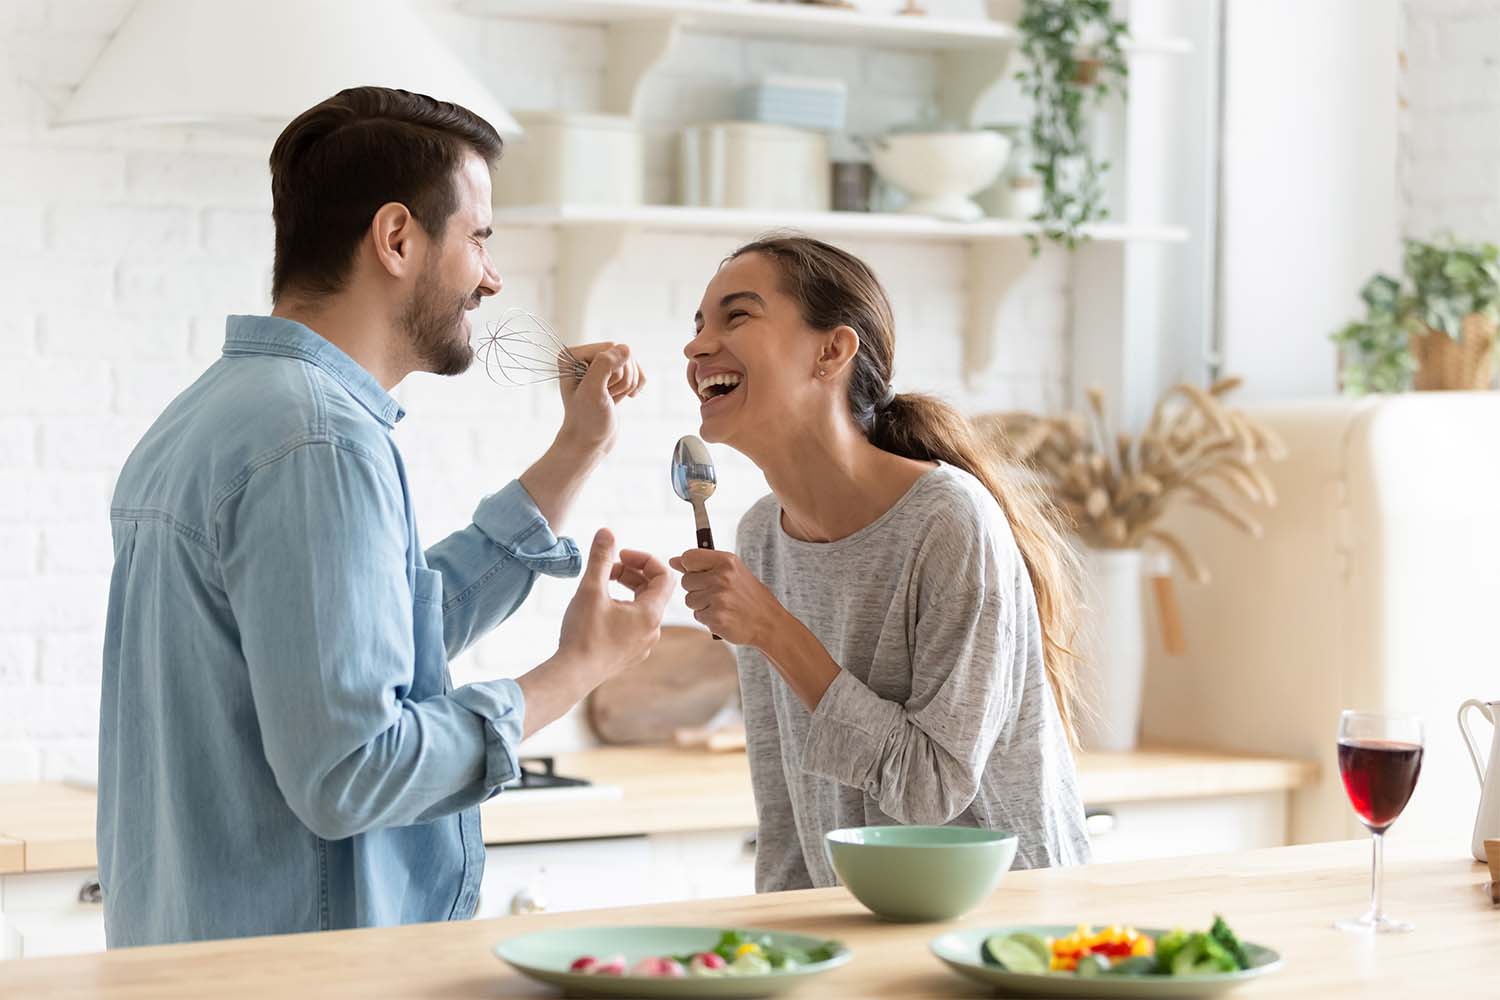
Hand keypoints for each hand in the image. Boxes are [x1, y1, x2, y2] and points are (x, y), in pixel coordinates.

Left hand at [557, 342, 644, 455]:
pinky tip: (627, 397)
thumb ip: (605, 366)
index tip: (600, 392)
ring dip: (627, 386)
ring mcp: (599, 366)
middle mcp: (584, 357)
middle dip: (621, 380)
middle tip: (606, 398)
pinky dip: (636, 386)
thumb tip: (625, 348)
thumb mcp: (593, 392)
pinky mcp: (612, 376)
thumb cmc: (587, 420)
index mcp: (572, 355)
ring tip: (611, 400)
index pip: (610, 348)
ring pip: (630, 363)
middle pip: (622, 355)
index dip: (613, 372)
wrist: (590, 442)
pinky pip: (636, 371)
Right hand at [559, 528, 671, 683]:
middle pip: (653, 591)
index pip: (664, 576)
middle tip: (607, 567)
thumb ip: (600, 558)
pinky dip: (622, 608)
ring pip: (642, 608)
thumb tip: (607, 532)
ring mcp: (642, 645)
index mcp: (650, 613)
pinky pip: (633, 624)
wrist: (572, 676)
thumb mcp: (591, 589)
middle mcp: (652, 630)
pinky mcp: (629, 654)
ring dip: (626, 590)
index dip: (644, 559)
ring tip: (601, 585)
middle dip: (632, 573)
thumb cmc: (583, 635)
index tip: (620, 556)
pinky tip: (599, 609)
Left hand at [669, 548, 786, 647]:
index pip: (688, 557)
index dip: (689, 567)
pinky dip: (707, 618)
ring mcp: (718, 599)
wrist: (768, 621)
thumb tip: (673, 560)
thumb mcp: (732, 571)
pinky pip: (697, 615)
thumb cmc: (748, 594)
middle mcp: (721, 578)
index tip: (699, 573)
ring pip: (689, 600)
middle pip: (686, 581)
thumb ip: (703, 563)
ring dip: (701, 605)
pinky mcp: (716, 618)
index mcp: (726, 561)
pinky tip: (723, 615)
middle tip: (716, 593)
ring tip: (721, 605)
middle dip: (696, 589)